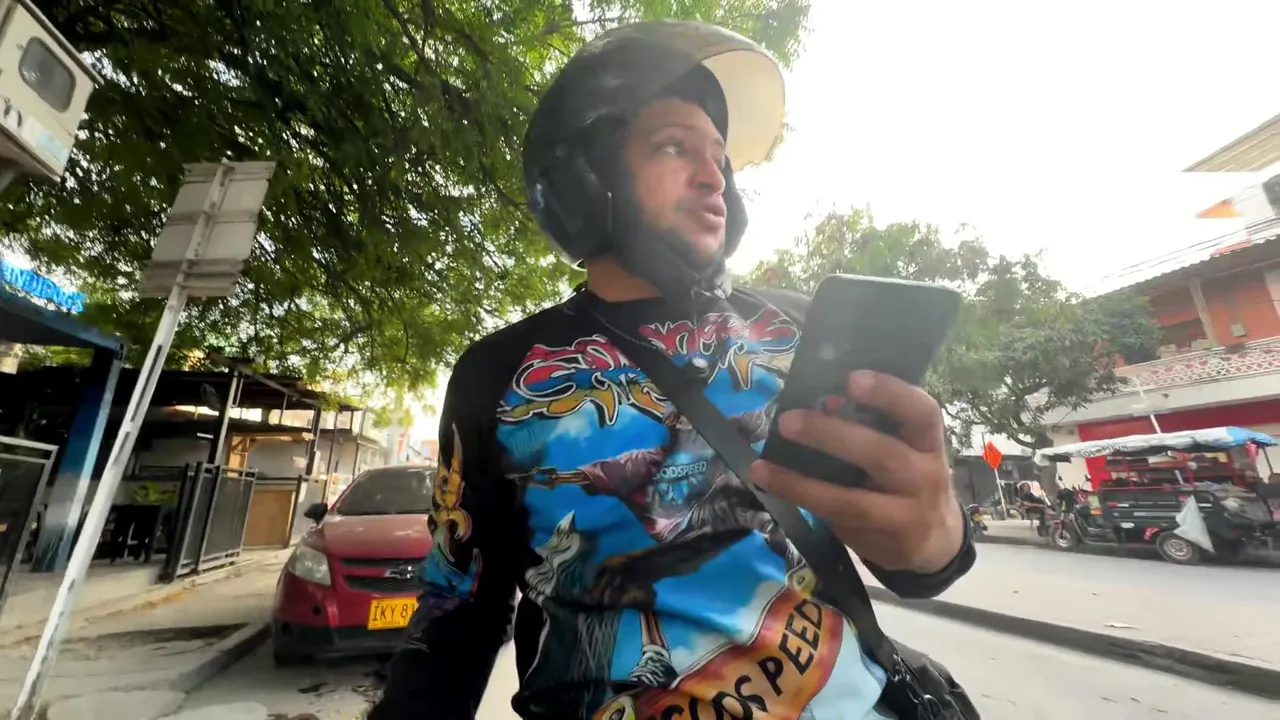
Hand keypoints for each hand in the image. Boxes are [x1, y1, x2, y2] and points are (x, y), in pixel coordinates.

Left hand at [748, 370, 963, 573]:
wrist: (939, 542)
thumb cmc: (909, 480)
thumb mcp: (907, 450)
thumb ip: (876, 429)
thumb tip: (823, 404)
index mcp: (928, 442)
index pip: (922, 412)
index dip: (890, 394)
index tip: (852, 379)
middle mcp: (926, 476)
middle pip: (882, 454)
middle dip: (832, 436)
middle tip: (788, 421)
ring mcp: (908, 514)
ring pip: (852, 500)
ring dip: (802, 483)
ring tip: (763, 466)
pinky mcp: (886, 541)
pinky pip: (839, 522)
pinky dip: (804, 502)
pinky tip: (774, 486)